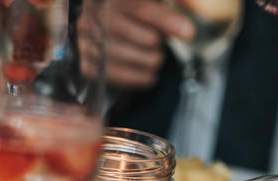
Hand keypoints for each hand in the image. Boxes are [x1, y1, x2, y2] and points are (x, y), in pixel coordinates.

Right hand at [80, 0, 194, 89]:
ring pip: (133, 59)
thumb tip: (191, 4)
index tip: (187, 32)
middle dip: (157, 43)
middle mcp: (96, 20)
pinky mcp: (86, 65)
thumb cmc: (122, 10)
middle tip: (161, 43)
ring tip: (155, 58)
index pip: (141, 9)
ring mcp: (88, 44)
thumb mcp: (138, 0)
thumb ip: (164, 2)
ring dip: (151, 60)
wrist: (86, 22)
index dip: (166, 21)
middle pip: (143, 37)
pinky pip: (118, 76)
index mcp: (112, 0)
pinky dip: (139, 77)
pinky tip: (149, 75)